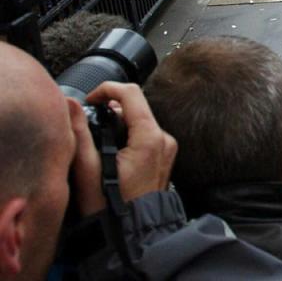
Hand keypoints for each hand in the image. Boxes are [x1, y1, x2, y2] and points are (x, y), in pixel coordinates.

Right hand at [71, 82, 177, 215]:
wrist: (134, 234)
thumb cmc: (112, 207)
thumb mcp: (89, 169)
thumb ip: (80, 133)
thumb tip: (73, 105)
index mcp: (150, 137)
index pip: (131, 94)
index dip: (107, 90)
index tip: (90, 100)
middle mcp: (164, 139)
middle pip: (136, 107)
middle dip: (111, 111)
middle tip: (90, 127)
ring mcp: (167, 148)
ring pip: (141, 121)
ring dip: (119, 125)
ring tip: (100, 146)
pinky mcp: (165, 156)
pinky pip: (146, 135)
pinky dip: (128, 136)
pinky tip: (113, 155)